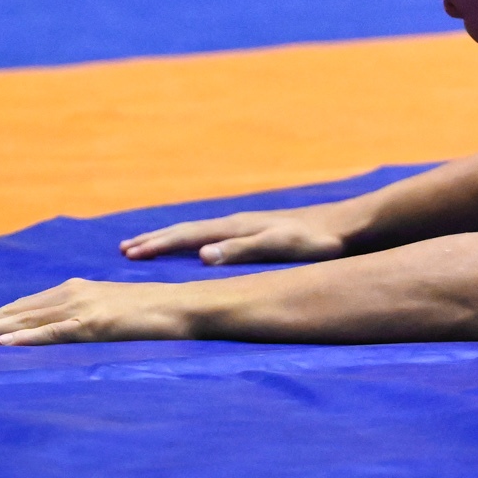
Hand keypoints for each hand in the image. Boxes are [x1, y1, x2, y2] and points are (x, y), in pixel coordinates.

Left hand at [0, 279, 193, 345]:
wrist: (186, 306)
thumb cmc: (154, 314)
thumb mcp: (112, 311)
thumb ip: (84, 317)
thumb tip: (63, 332)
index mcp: (75, 290)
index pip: (23, 305)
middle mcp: (74, 293)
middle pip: (17, 310)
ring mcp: (84, 307)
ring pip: (28, 319)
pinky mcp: (96, 323)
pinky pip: (55, 332)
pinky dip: (28, 337)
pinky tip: (5, 343)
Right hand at [119, 203, 354, 265]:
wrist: (350, 225)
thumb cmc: (317, 240)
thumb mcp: (279, 246)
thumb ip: (241, 250)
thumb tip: (201, 256)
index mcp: (237, 227)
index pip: (188, 236)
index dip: (158, 245)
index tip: (128, 253)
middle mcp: (239, 222)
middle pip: (189, 230)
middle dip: (158, 239)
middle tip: (126, 248)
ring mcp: (251, 225)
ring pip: (203, 231)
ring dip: (176, 238)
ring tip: (155, 245)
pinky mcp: (264, 230)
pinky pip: (220, 235)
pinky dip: (200, 240)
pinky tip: (203, 247)